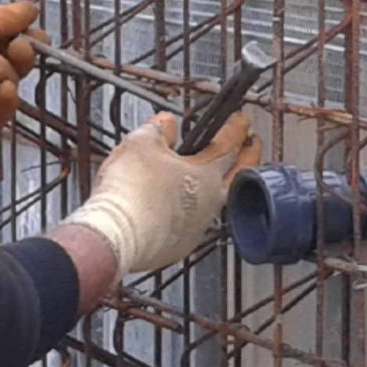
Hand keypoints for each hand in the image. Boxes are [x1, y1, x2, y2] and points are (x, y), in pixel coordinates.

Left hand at [0, 1, 50, 132]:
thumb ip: (7, 16)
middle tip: (16, 50)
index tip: (36, 36)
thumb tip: (32, 7)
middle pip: (17, 62)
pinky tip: (2, 92)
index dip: (28, 36)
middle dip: (22, 56)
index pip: (11, 37)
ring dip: (8, 76)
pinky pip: (4, 113)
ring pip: (13, 86)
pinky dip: (7, 102)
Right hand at [62, 111, 261, 277]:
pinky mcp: (179, 246)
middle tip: (251, 146)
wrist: (115, 236)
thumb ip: (158, 130)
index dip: (237, 128)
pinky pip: (192, 224)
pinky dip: (191, 210)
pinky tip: (181, 207)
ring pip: (216, 202)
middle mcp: (209, 203)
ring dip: (218, 186)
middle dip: (247, 158)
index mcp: (206, 175)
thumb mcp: (140, 144)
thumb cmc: (130, 193)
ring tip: (214, 176)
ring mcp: (197, 227)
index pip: (229, 145)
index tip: (242, 121)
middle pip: (237, 176)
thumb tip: (166, 123)